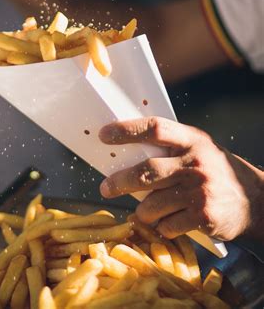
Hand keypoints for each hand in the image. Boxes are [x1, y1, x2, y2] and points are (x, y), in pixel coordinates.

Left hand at [98, 117, 263, 240]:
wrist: (255, 199)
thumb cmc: (214, 169)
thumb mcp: (197, 147)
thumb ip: (168, 146)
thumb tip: (123, 150)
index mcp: (190, 140)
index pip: (154, 128)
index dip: (126, 130)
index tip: (103, 135)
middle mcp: (195, 162)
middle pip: (147, 172)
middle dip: (120, 182)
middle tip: (105, 188)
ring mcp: (200, 190)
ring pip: (153, 204)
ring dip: (142, 211)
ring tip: (142, 211)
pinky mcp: (204, 216)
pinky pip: (167, 224)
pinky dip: (160, 226)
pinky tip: (166, 221)